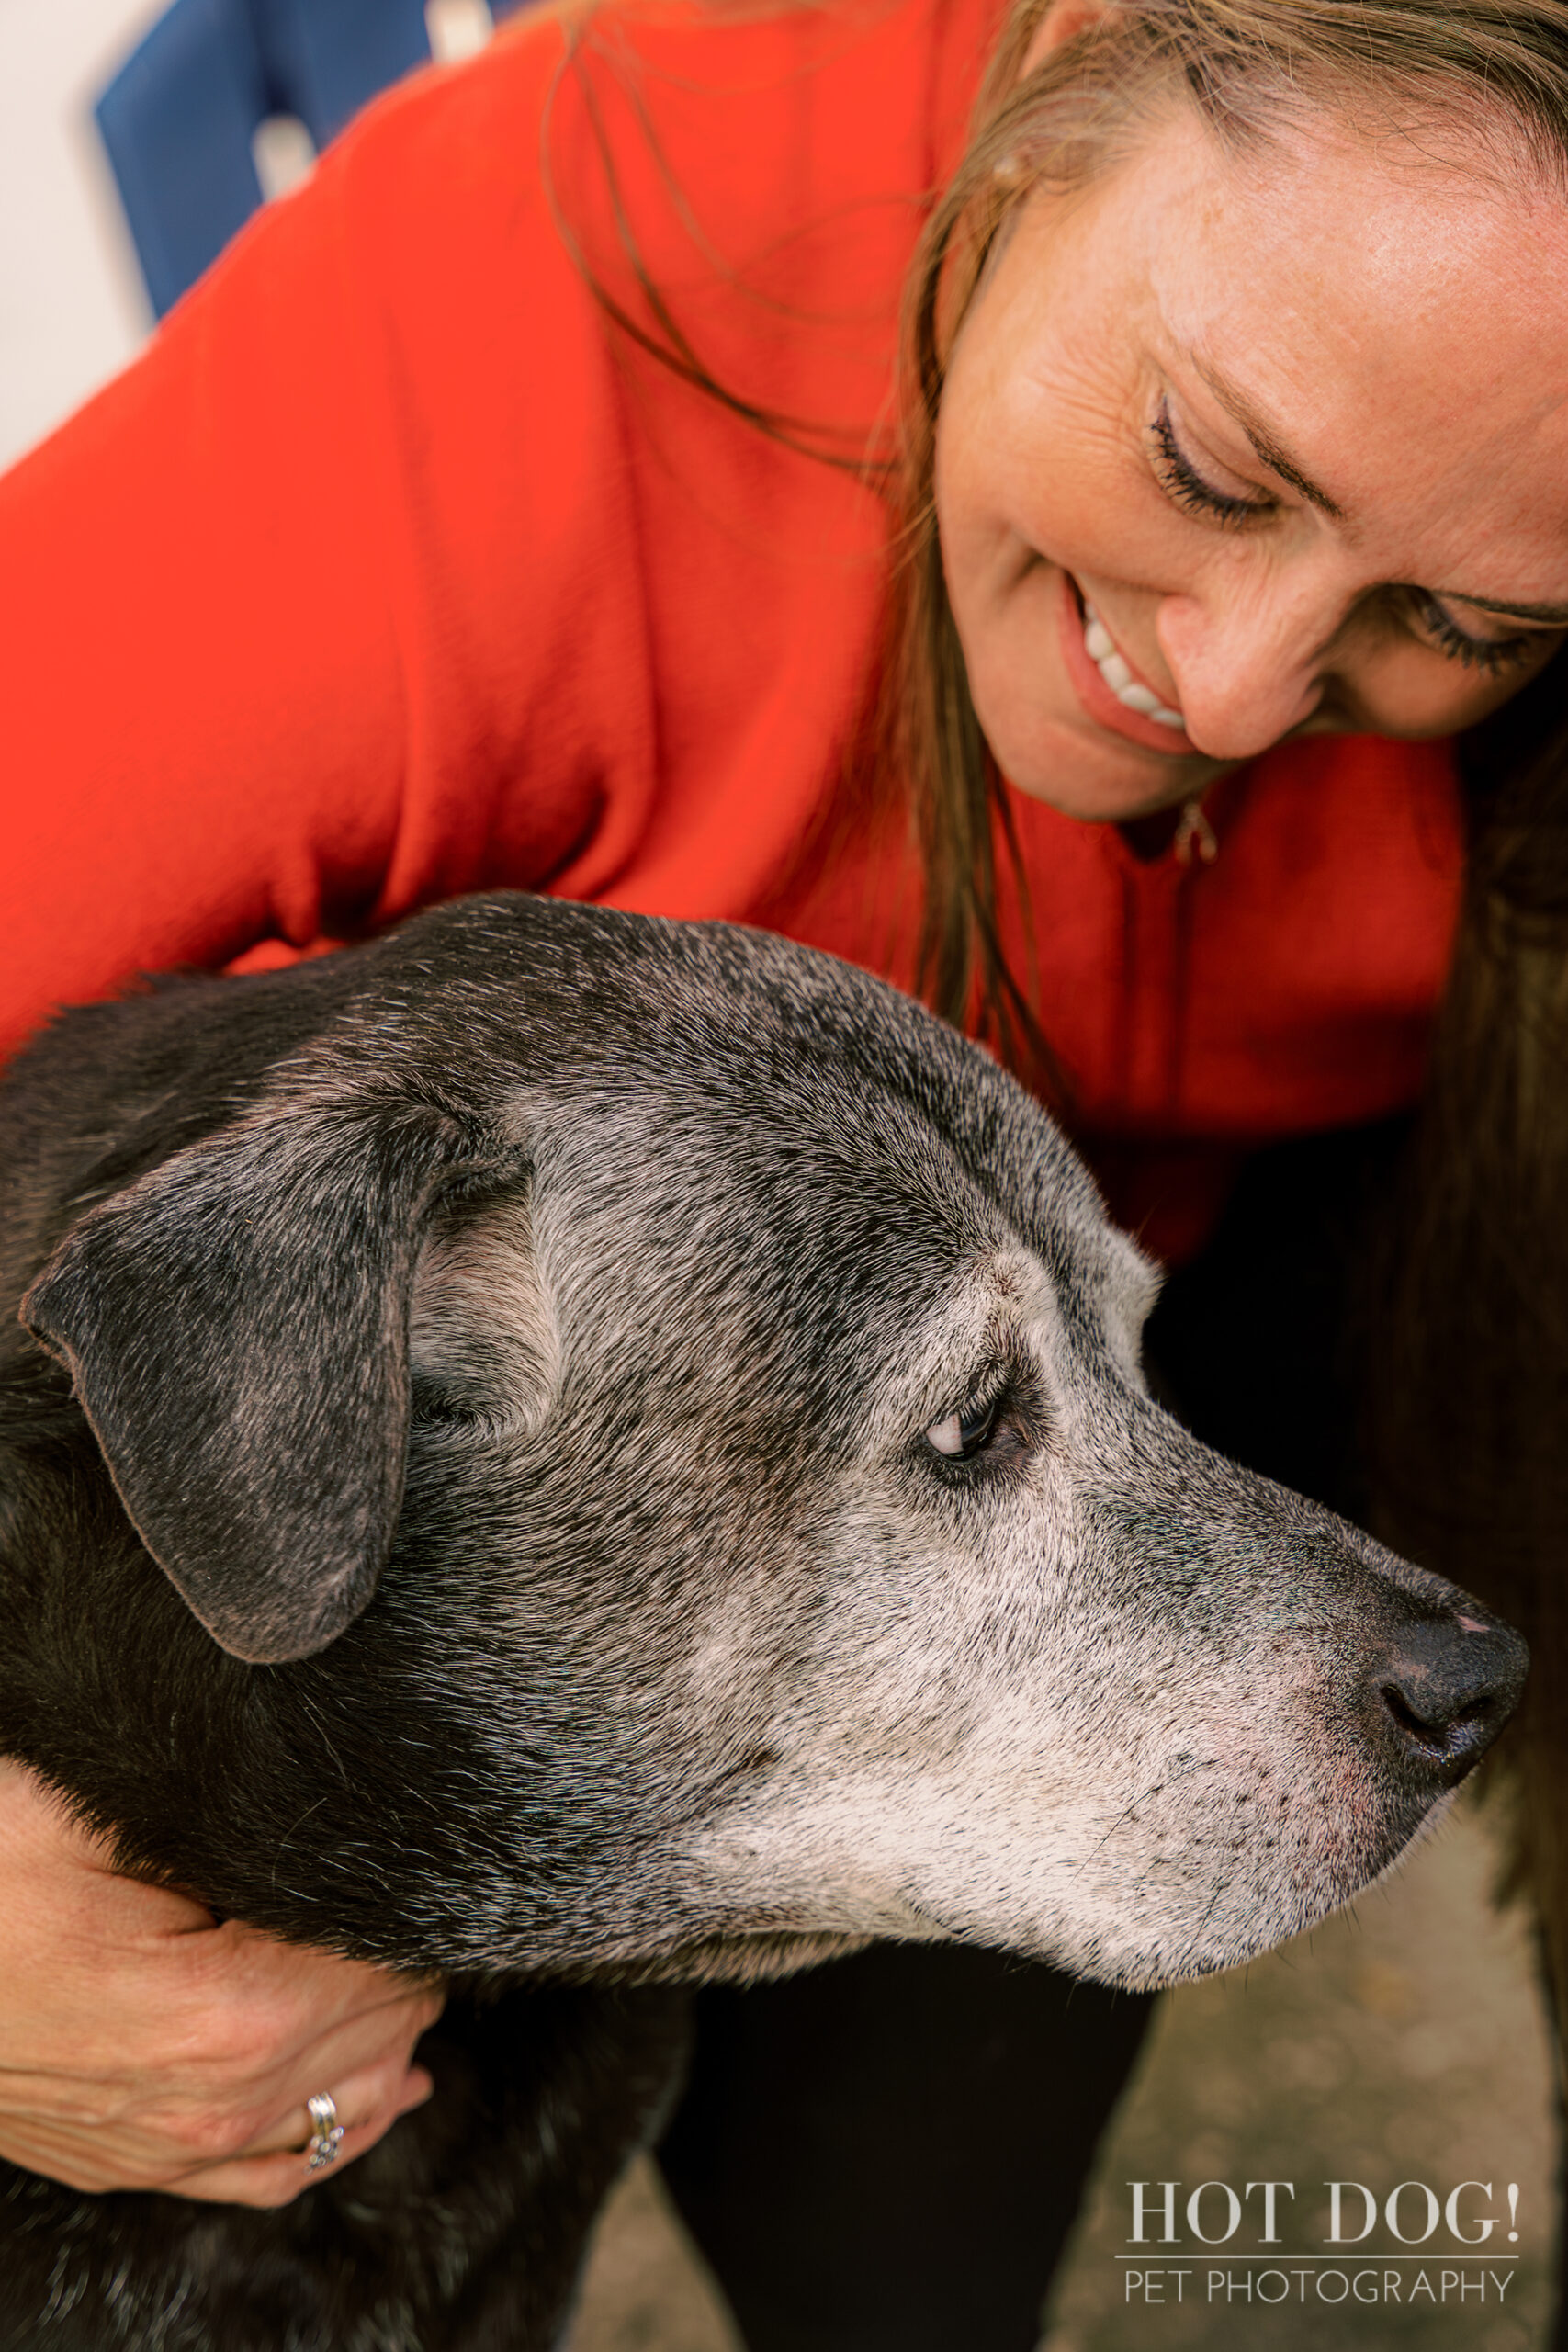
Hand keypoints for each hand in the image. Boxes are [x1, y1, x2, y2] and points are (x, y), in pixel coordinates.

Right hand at [0, 1759, 442, 2205]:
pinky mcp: (135, 2166)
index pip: (382, 1968)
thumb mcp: (102, 1818)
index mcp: (225, 2015)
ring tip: (415, 1978)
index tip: (410, 1863)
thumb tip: (330, 1820)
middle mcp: (212, 2105)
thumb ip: (232, 1828)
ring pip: (343, 2110)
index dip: (407, 1911)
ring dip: (391, 2041)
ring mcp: (170, 2152)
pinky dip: (340, 2130)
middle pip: (379, 2035)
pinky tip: (387, 2093)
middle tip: (405, 1900)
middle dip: (407, 1968)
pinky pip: (275, 2173)